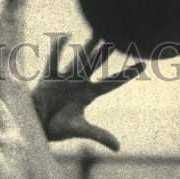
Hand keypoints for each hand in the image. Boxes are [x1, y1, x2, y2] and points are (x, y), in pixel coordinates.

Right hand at [32, 34, 143, 150]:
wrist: (35, 128)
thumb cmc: (57, 129)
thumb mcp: (79, 130)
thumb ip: (99, 135)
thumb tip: (118, 148)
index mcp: (88, 95)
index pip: (112, 83)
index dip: (126, 74)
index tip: (144, 64)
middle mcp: (78, 83)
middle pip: (97, 64)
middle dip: (107, 52)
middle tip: (120, 35)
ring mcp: (64, 79)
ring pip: (79, 59)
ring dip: (89, 46)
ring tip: (99, 30)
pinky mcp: (48, 79)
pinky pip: (53, 62)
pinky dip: (57, 51)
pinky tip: (64, 36)